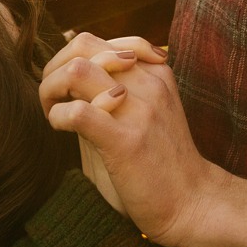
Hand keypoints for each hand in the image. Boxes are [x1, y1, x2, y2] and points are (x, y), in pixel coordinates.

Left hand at [40, 33, 223, 246]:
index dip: (70, 60)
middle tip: (52, 98)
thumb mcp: (145, 115)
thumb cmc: (163, 164)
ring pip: (77, 70)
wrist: (194, 204)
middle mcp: (148, 84)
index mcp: (154, 73)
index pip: (99, 41)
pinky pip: (78, 112)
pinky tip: (62, 130)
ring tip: (53, 112)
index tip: (67, 91)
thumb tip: (66, 81)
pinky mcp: (126, 141)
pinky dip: (58, 117)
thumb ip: (114, 93)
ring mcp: (138, 110)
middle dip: (55, 68)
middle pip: (84, 45)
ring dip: (52, 89)